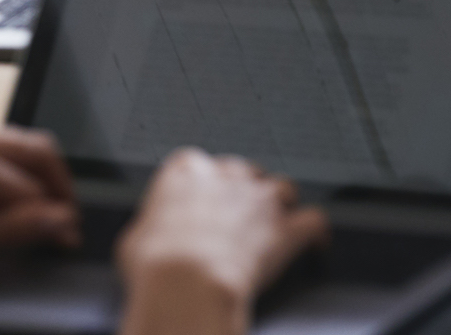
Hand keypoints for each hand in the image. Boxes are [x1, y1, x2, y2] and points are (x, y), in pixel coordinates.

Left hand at [0, 126, 77, 270]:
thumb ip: (8, 231)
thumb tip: (55, 220)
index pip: (34, 191)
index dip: (55, 216)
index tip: (65, 235)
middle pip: (38, 149)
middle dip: (59, 181)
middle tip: (63, 210)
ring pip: (15, 138)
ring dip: (33, 167)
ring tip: (32, 201)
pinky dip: (3, 158)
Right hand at [117, 149, 327, 334]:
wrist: (186, 283)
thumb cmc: (156, 265)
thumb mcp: (134, 240)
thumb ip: (151, 226)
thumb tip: (150, 236)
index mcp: (189, 170)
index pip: (199, 167)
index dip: (200, 189)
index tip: (197, 206)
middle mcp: (230, 176)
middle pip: (244, 173)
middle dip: (240, 194)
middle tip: (231, 220)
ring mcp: (262, 199)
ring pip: (281, 188)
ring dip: (278, 204)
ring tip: (272, 223)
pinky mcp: (286, 228)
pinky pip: (313, 221)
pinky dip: (315, 232)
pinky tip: (316, 240)